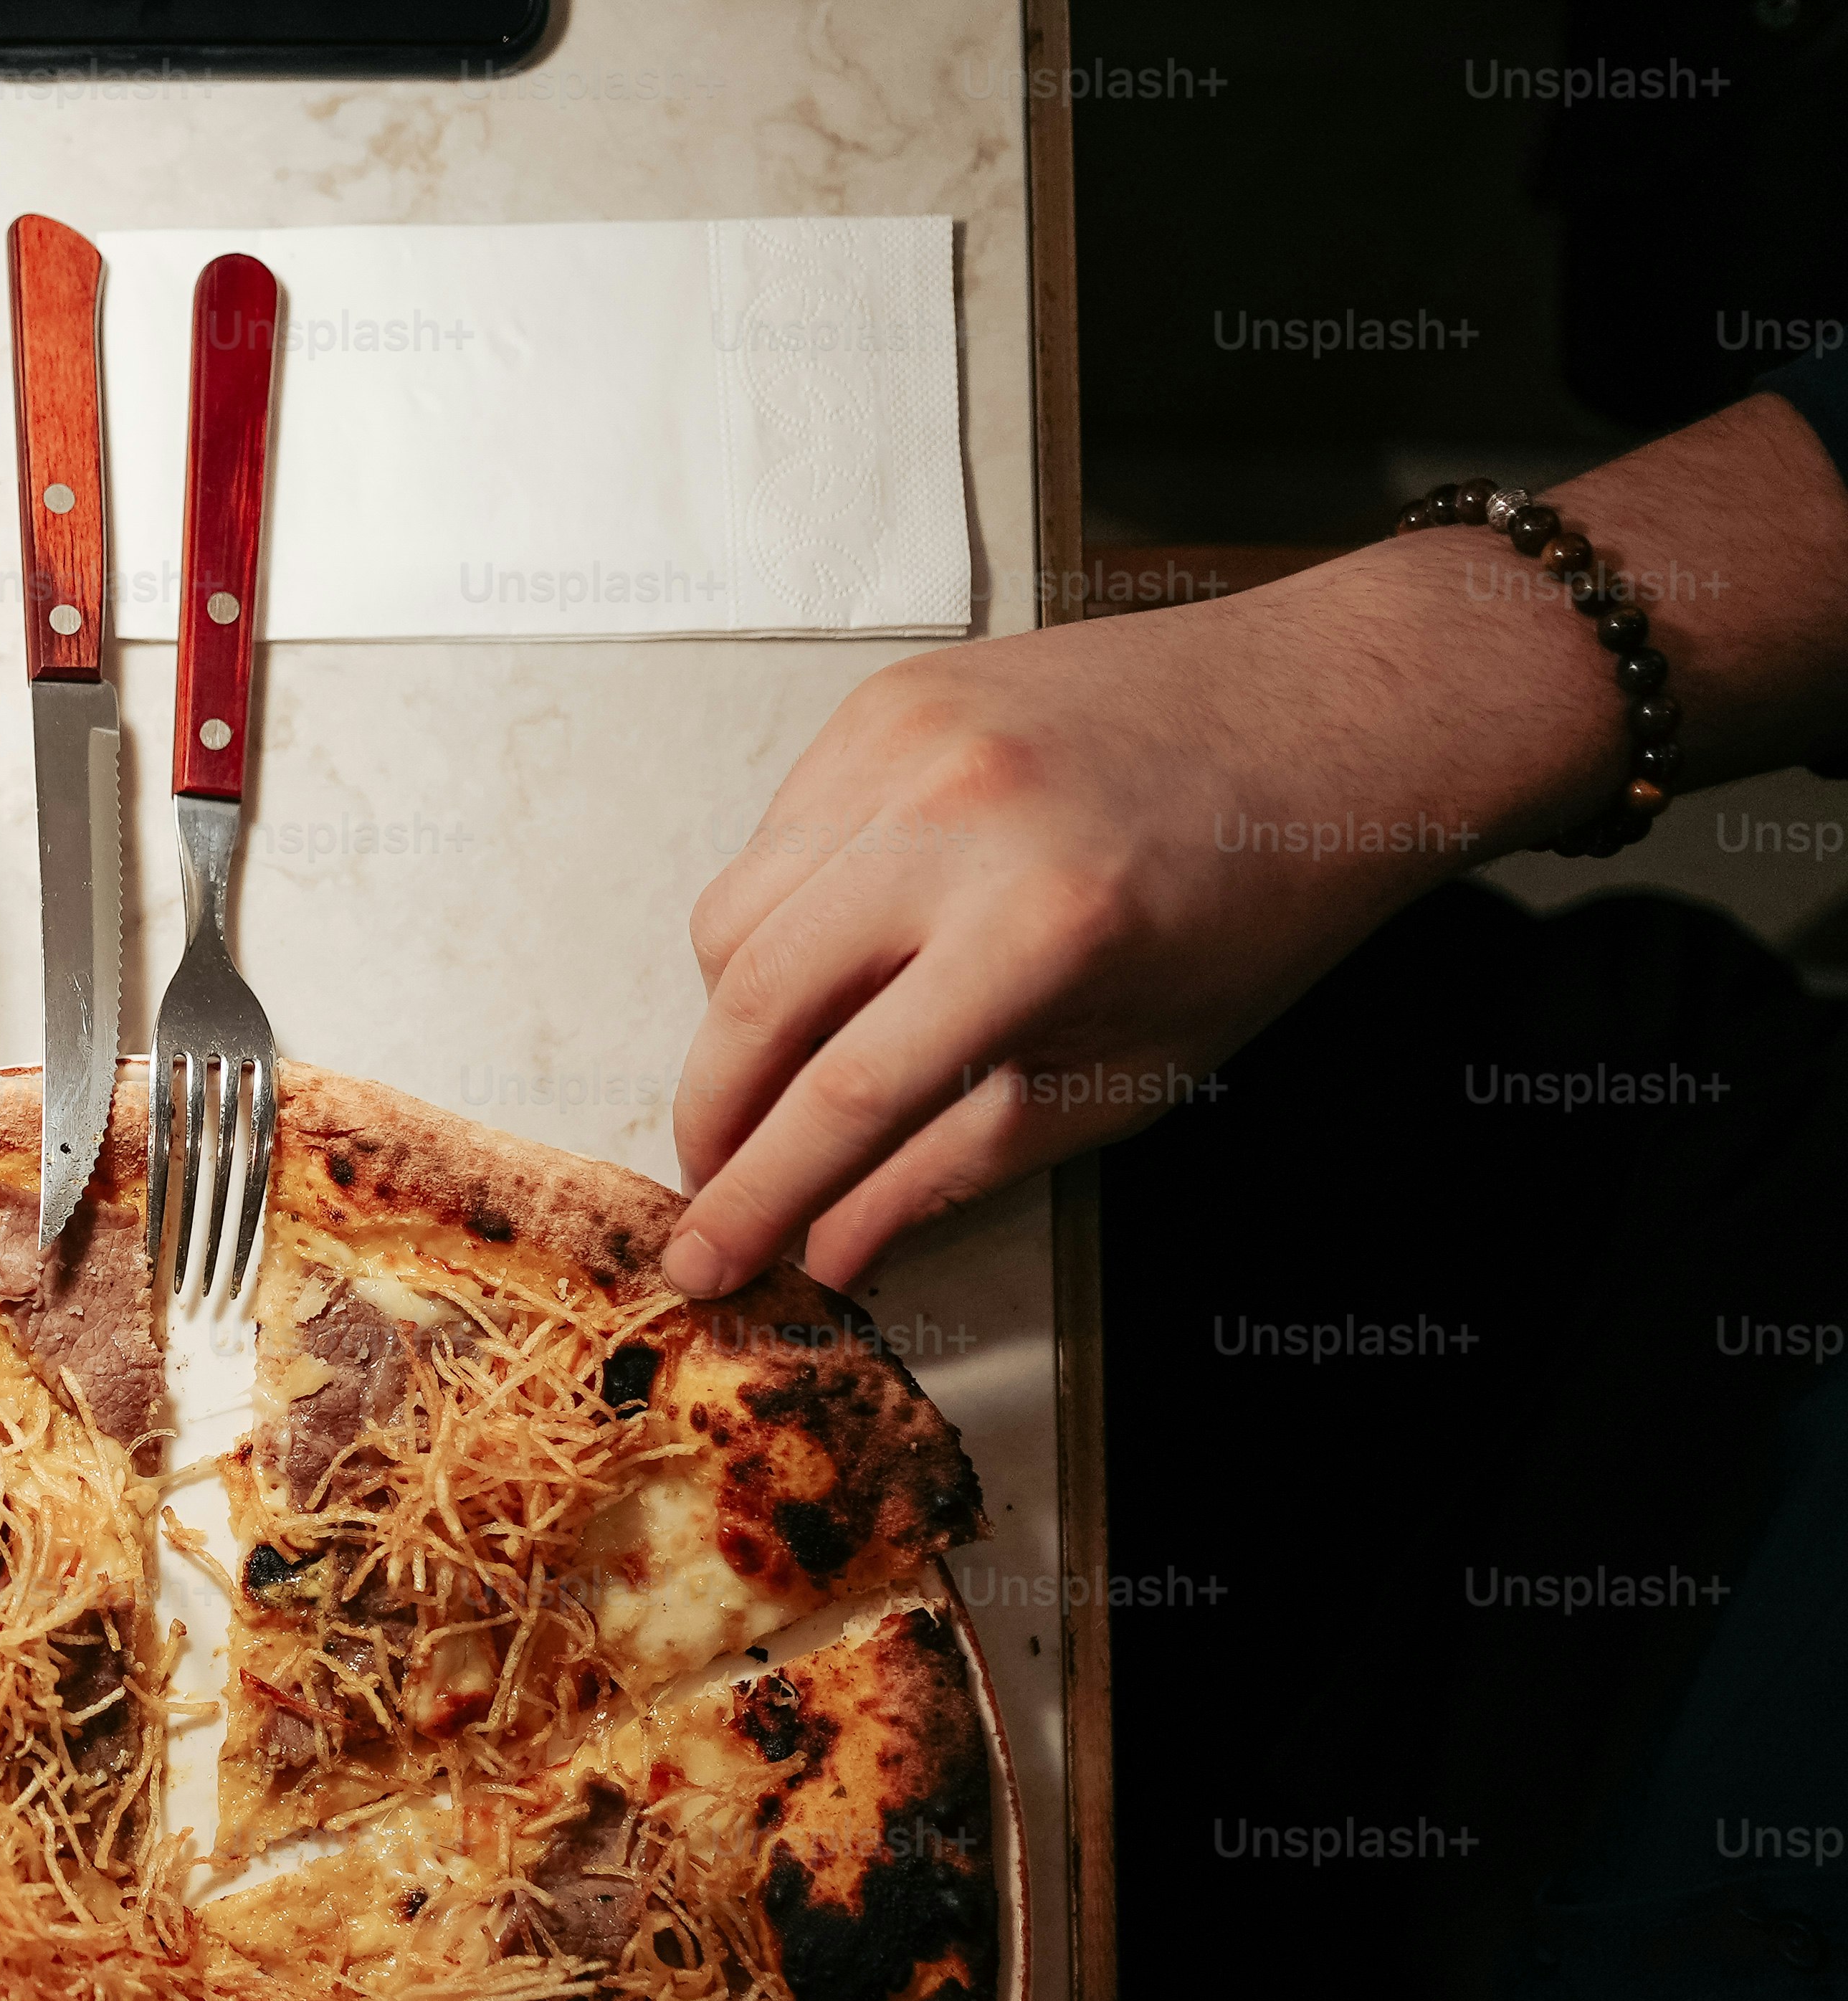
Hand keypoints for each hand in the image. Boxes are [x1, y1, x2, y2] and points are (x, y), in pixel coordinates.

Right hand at [661, 545, 1586, 1299]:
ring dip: (737, 1015)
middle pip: (750, 1001)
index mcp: (1039, 929)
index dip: (756, 1198)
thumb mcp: (1129, 1071)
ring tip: (798, 1058)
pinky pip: (773, 836)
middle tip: (717, 1181)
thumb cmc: (1253, 903)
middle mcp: (957, 819)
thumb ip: (959, 1164)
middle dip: (712, 1118)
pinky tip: (850, 942)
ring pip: (733, 915)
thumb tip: (833, 1248)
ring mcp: (908, 743)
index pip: (841, 1095)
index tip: (704, 1266)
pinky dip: (783, 913)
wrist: (1330, 713)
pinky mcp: (884, 700)